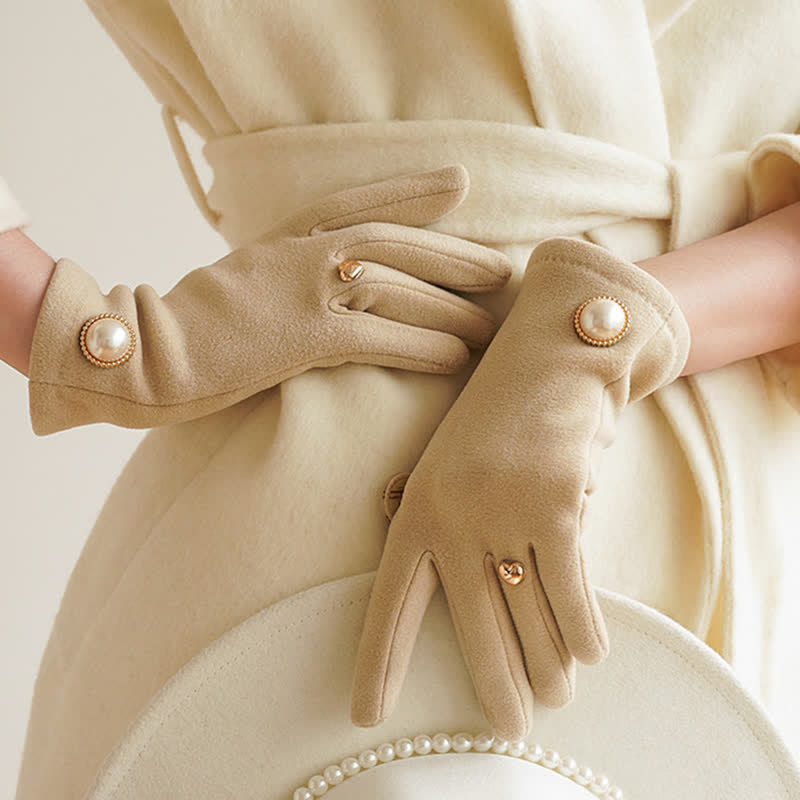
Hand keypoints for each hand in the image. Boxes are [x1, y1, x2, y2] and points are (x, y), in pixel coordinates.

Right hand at [27, 164, 511, 433]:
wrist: (141, 356)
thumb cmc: (186, 332)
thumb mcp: (235, 287)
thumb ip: (277, 278)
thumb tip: (313, 294)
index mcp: (280, 240)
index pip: (355, 204)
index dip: (409, 192)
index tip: (456, 185)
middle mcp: (297, 254)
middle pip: (392, 242)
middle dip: (451, 254)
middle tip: (499, 266)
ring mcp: (301, 290)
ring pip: (395, 288)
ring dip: (448, 307)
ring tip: (490, 324)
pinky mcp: (303, 335)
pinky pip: (380, 336)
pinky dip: (424, 345)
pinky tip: (457, 355)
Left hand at [351, 237, 690, 739]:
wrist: (551, 357)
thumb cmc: (503, 418)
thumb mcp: (455, 466)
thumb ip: (453, 526)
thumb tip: (488, 603)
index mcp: (417, 508)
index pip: (391, 601)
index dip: (379, 660)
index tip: (365, 712)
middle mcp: (453, 515)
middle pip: (473, 627)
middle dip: (495, 686)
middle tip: (509, 728)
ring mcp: (503, 510)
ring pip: (531, 616)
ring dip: (550, 665)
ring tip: (556, 696)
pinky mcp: (556, 504)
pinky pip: (572, 591)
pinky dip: (586, 627)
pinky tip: (592, 652)